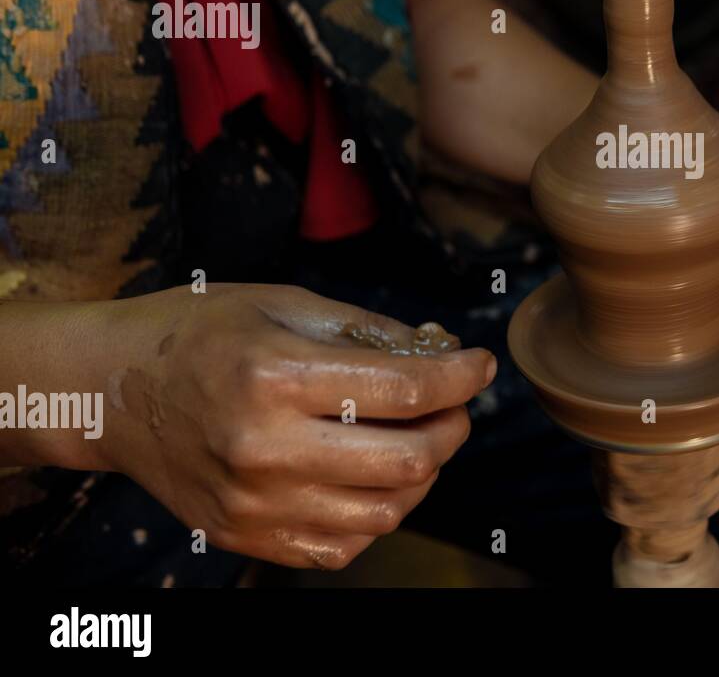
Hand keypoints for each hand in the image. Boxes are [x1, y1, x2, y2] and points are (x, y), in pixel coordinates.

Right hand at [101, 284, 494, 569]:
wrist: (108, 390)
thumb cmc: (199, 333)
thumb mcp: (285, 303)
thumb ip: (369, 331)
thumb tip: (443, 354)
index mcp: (275, 377)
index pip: (405, 389)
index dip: (461, 376)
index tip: (480, 364)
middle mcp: (265, 449)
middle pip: (410, 459)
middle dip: (453, 426)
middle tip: (453, 402)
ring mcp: (254, 504)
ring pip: (387, 510)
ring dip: (423, 474)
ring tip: (415, 436)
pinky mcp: (247, 537)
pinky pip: (344, 545)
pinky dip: (377, 511)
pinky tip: (369, 473)